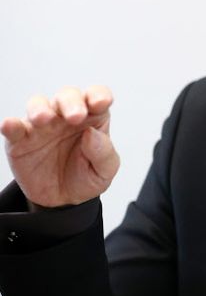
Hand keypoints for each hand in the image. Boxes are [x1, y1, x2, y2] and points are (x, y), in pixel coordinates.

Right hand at [1, 85, 119, 207]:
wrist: (63, 200)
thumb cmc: (87, 176)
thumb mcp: (105, 170)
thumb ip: (103, 152)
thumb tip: (92, 133)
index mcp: (93, 116)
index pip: (97, 95)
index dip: (99, 95)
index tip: (101, 103)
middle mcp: (67, 115)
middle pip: (68, 96)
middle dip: (71, 102)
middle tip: (76, 116)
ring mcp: (43, 126)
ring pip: (39, 104)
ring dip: (40, 108)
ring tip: (44, 119)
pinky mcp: (21, 141)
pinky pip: (15, 128)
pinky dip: (11, 125)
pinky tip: (10, 125)